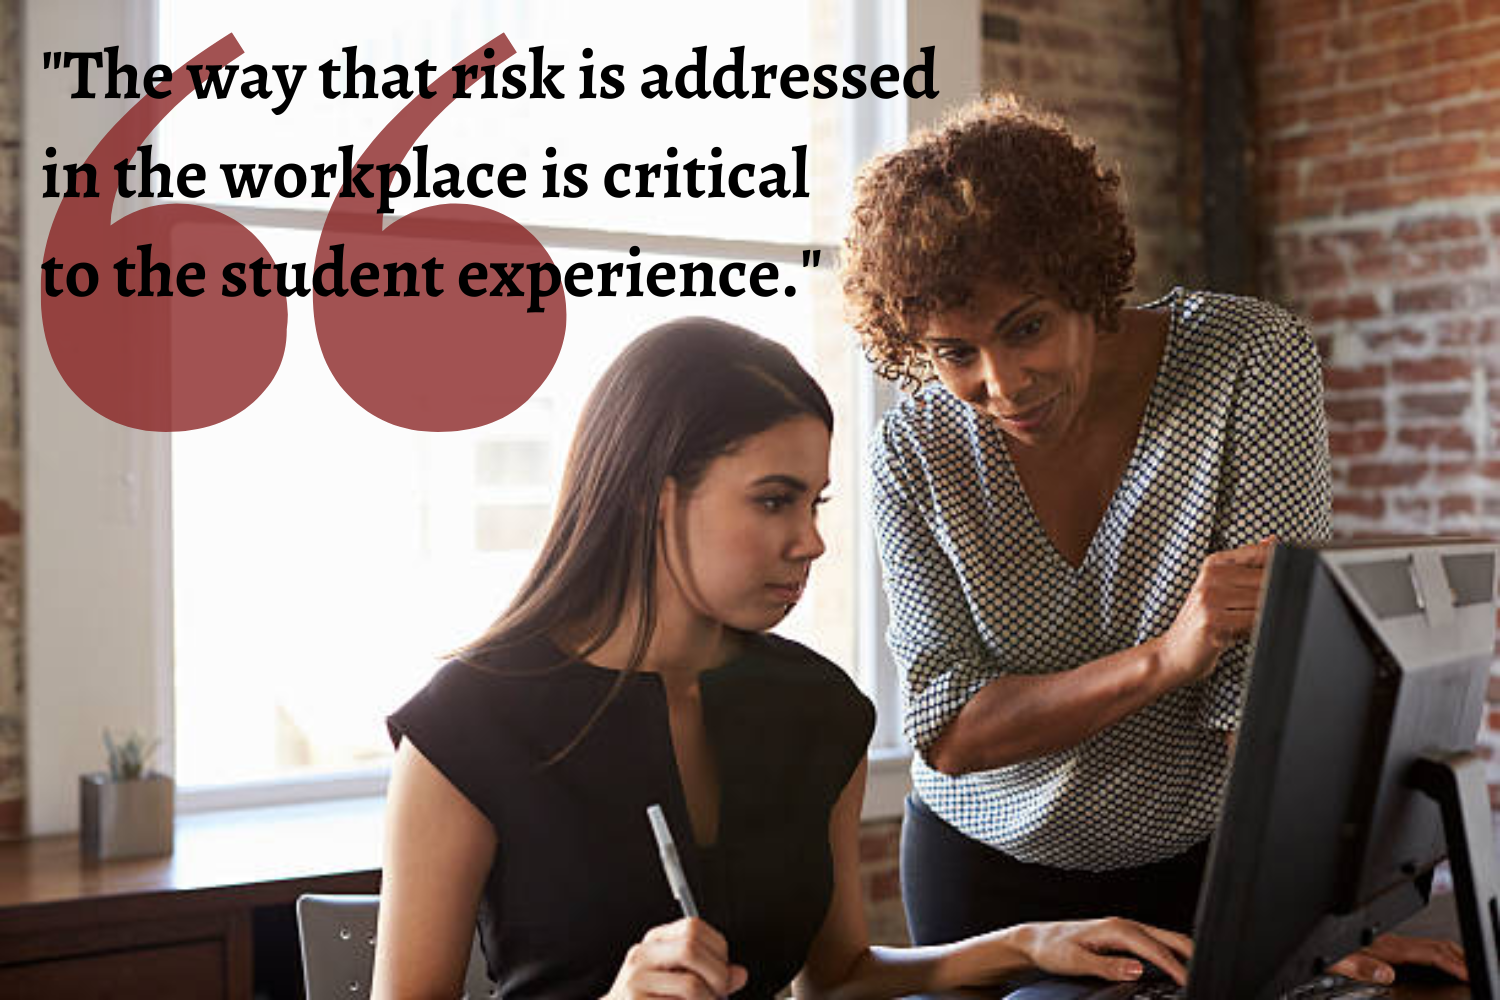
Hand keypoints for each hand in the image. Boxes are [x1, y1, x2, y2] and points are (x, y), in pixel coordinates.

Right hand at [604, 918, 747, 998]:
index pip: (693, 926)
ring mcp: (635, 981)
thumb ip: (709, 974)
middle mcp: (642, 956)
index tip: (725, 970)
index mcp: (655, 942)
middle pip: (690, 948)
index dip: (718, 948)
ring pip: (690, 985)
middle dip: (717, 975)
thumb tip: (740, 974)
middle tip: (720, 994)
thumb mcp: (677, 979)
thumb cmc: (650, 999)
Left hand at [1014, 918, 1193, 985]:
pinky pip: (1155, 944)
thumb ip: (1107, 966)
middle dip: (1191, 954)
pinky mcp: (1124, 937)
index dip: (1175, 966)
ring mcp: (1125, 930)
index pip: (1155, 948)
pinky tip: (1176, 968)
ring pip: (1165, 939)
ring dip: (1183, 954)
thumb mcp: (1076, 961)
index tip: (1188, 982)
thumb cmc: (1052, 948)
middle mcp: (1124, 925)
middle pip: (1169, 937)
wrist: (1036, 940)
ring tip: (1198, 973)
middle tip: (1206, 976)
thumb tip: (1136, 970)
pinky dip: (1171, 954)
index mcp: (1116, 929)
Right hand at [1156, 538, 1274, 686]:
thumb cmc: (1200, 622)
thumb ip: (1246, 567)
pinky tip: (1245, 632)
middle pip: (1264, 579)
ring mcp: (1210, 599)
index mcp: (1213, 565)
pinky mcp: (1212, 622)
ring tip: (1249, 622)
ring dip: (1266, 613)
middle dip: (1275, 595)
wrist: (1173, 653)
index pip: (1258, 554)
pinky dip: (1257, 627)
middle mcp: (1210, 578)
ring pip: (1261, 601)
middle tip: (1263, 609)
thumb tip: (1273, 541)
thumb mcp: (1219, 589)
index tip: (1284, 580)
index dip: (1278, 566)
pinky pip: (1252, 621)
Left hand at [1328, 932, 1467, 984]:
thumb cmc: (1328, 951)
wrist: (1316, 938)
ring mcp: (1391, 941)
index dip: (1451, 963)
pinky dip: (1439, 953)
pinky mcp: (1388, 944)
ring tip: (1466, 965)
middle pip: (1435, 945)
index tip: (1467, 973)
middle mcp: (1391, 942)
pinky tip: (1440, 961)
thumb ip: (1364, 967)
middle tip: (1475, 969)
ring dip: (1452, 953)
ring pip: (1430, 944)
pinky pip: (1421, 947)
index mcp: (1386, 947)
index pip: (1428, 953)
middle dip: (1459, 956)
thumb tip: (1387, 974)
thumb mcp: (1341, 961)